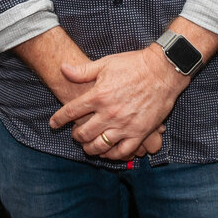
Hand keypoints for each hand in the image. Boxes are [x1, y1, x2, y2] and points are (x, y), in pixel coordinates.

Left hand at [49, 46, 188, 161]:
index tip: (54, 123)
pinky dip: (110, 155)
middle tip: (75, 133)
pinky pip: (121, 152)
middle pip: (82, 133)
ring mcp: (124, 125)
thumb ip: (83, 71)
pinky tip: (107, 152)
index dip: (59, 119)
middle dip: (75, 135)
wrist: (163, 70)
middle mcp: (108, 113)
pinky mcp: (139, 133)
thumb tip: (62, 69)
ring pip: (99, 146)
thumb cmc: (134, 64)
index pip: (70, 112)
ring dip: (89, 148)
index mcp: (99, 95)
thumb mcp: (106, 63)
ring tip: (88, 145)